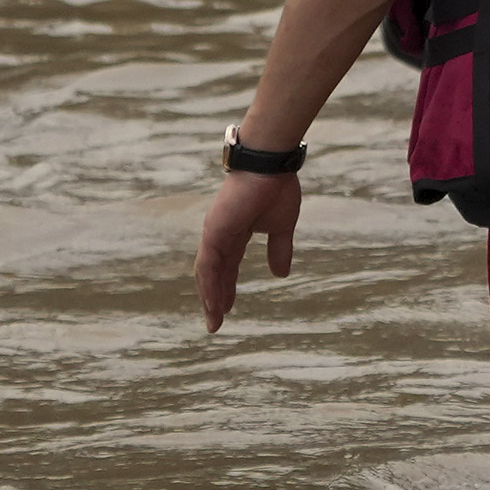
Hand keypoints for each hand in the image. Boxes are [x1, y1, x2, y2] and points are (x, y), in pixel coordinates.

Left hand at [195, 167, 298, 329]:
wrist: (270, 166)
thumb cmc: (277, 188)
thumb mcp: (282, 227)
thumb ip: (279, 250)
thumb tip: (281, 275)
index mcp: (235, 233)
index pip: (228, 267)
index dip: (227, 288)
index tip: (227, 309)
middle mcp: (219, 236)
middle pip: (213, 274)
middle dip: (213, 299)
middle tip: (215, 324)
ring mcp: (214, 233)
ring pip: (207, 273)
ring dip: (210, 298)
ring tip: (214, 321)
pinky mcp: (215, 232)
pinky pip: (209, 265)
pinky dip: (210, 285)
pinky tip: (213, 302)